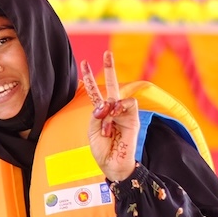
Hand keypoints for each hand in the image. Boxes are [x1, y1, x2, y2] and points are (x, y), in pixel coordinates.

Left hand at [80, 51, 138, 182]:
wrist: (113, 164)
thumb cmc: (103, 150)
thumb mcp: (92, 131)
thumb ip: (97, 114)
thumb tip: (108, 103)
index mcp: (101, 113)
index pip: (96, 92)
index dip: (89, 79)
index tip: (83, 62)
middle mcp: (113, 110)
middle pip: (113, 85)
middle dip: (110, 68)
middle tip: (107, 52)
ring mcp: (124, 114)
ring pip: (117, 98)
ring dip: (109, 109)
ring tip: (107, 125)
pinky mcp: (134, 119)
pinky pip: (128, 104)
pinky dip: (119, 109)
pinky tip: (114, 118)